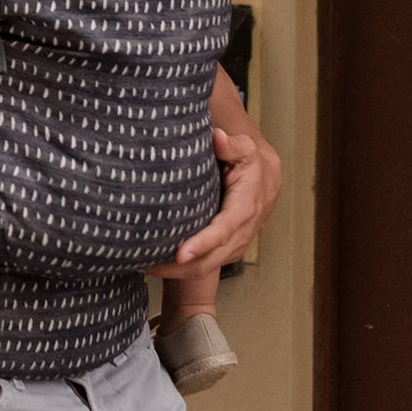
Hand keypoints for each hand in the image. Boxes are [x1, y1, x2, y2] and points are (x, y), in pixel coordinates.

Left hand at [152, 123, 279, 278]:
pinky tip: (158, 264)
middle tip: (146, 265)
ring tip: (145, 266)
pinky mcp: (228, 252)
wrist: (266, 181)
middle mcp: (242, 231)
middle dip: (179, 268)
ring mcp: (236, 245)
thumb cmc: (249, 162)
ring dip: (177, 273)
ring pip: (206, 268)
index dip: (203, 243)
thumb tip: (217, 137)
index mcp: (245, 207)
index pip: (223, 230)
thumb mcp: (244, 149)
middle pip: (211, 259)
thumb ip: (230, 145)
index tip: (180, 253)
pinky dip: (183, 271)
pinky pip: (206, 268)